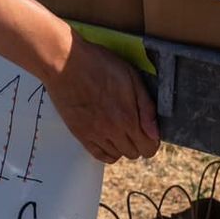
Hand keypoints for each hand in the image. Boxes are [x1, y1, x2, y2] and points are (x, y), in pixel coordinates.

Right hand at [44, 36, 159, 163]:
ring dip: (123, 145)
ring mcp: (94, 134)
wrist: (64, 63)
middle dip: (139, 142)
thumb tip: (155, 133)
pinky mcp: (80, 134)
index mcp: (128, 118)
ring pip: (117, 155)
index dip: (153, 140)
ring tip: (120, 128)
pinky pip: (98, 155)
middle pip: (134, 153)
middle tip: (134, 125)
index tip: (149, 129)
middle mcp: (112, 131)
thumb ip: (146, 107)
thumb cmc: (99, 65)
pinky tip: (108, 138)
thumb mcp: (131, 77)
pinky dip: (107, 151)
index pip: (148, 148)